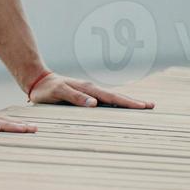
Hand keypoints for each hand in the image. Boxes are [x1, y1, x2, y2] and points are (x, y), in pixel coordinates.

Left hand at [27, 71, 153, 108]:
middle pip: (116, 97)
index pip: (112, 97)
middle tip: (151, 106)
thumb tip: (94, 104)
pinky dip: (116, 104)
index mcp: (88, 89)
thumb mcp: (58, 93)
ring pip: (112, 98)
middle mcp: (92, 90)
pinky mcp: (86, 96)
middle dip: (133, 102)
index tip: (143, 106)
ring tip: (142, 107)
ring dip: (126, 103)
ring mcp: (90, 92)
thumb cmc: (46, 89)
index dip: (128, 102)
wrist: (38, 81)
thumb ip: (75, 97)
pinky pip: (104, 101)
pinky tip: (121, 108)